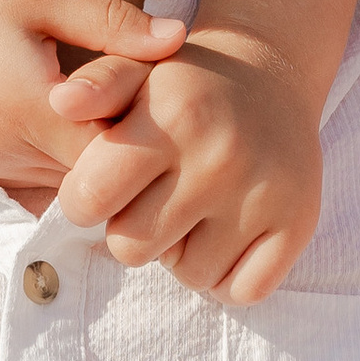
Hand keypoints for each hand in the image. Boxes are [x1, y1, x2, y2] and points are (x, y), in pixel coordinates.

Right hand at [0, 0, 186, 193]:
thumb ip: (112, 23)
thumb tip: (181, 39)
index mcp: (25, 107)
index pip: (112, 155)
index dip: (147, 137)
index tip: (168, 108)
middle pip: (87, 178)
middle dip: (121, 153)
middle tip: (147, 113)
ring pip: (56, 185)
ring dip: (83, 160)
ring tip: (106, 117)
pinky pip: (22, 181)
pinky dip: (47, 162)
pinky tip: (56, 123)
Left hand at [49, 25, 325, 303]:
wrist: (269, 79)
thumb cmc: (184, 86)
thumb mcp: (135, 69)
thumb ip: (96, 86)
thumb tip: (62, 102)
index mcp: (174, 116)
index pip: (89, 200)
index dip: (84, 200)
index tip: (101, 186)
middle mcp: (220, 158)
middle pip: (132, 248)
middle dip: (131, 229)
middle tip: (153, 197)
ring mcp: (263, 195)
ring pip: (188, 275)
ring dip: (181, 253)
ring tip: (192, 210)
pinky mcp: (297, 225)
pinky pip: (241, 291)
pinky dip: (227, 276)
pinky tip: (224, 235)